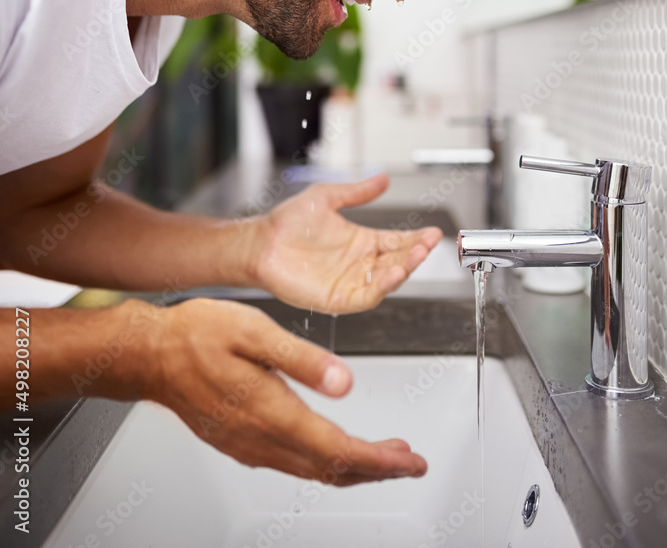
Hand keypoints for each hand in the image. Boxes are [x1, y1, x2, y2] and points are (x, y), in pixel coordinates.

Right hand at [148, 298, 426, 483]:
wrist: (149, 355)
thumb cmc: (196, 336)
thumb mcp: (253, 330)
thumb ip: (301, 358)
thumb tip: (345, 382)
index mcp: (271, 411)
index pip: (338, 450)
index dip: (380, 461)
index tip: (409, 461)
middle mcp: (261, 438)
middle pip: (331, 469)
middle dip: (377, 469)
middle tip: (408, 461)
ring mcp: (249, 445)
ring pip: (312, 471)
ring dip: (353, 467)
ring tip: (383, 454)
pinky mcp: (240, 442)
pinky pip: (291, 464)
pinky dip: (324, 462)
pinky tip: (333, 448)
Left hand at [249, 173, 441, 312]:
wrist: (260, 243)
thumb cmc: (287, 223)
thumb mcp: (327, 198)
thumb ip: (357, 192)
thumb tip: (383, 178)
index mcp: (361, 241)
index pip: (396, 241)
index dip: (415, 238)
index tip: (432, 232)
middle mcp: (359, 264)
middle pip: (397, 261)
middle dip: (415, 253)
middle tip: (427, 244)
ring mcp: (350, 282)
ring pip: (386, 280)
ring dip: (403, 270)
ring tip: (415, 257)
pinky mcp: (338, 298)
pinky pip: (366, 297)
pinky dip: (381, 288)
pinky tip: (391, 275)